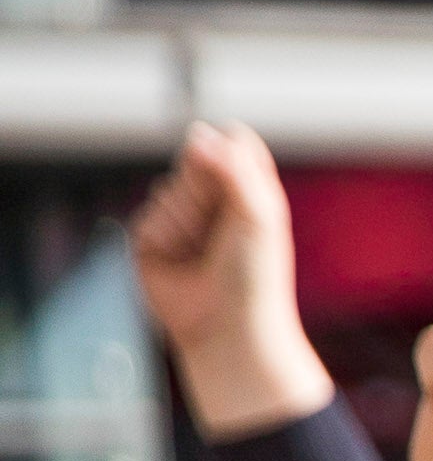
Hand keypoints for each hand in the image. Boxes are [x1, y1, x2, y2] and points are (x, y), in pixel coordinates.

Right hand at [128, 124, 332, 439]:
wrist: (226, 327)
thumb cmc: (255, 276)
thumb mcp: (258, 215)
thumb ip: (234, 169)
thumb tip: (198, 133)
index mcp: (249, 190)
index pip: (232, 142)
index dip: (228, 154)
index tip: (237, 179)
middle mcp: (214, 200)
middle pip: (194, 160)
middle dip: (206, 193)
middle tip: (224, 232)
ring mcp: (180, 217)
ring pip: (167, 189)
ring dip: (187, 221)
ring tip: (204, 254)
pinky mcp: (151, 238)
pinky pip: (147, 216)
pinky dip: (163, 237)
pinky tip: (179, 263)